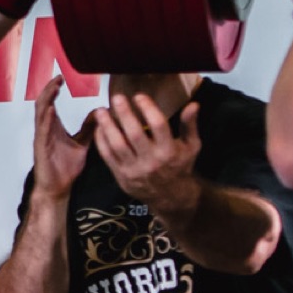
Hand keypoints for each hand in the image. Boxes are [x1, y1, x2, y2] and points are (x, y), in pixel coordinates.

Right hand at [31, 76, 91, 199]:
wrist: (58, 188)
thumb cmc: (66, 167)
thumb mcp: (82, 143)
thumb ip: (88, 128)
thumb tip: (100, 113)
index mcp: (53, 127)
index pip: (49, 103)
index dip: (53, 89)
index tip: (61, 78)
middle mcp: (45, 130)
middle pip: (42, 103)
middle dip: (48, 89)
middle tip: (57, 78)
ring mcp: (41, 138)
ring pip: (40, 114)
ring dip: (46, 99)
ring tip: (53, 88)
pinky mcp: (41, 148)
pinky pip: (42, 131)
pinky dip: (46, 119)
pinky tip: (51, 110)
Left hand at [92, 93, 199, 213]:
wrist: (170, 196)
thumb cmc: (180, 166)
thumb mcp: (191, 146)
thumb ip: (189, 125)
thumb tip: (194, 104)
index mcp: (169, 151)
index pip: (158, 125)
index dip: (148, 109)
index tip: (139, 96)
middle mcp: (151, 160)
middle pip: (134, 134)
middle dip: (124, 114)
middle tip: (116, 98)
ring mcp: (134, 169)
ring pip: (117, 144)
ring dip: (107, 126)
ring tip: (101, 110)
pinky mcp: (120, 175)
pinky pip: (107, 156)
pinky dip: (101, 140)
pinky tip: (99, 127)